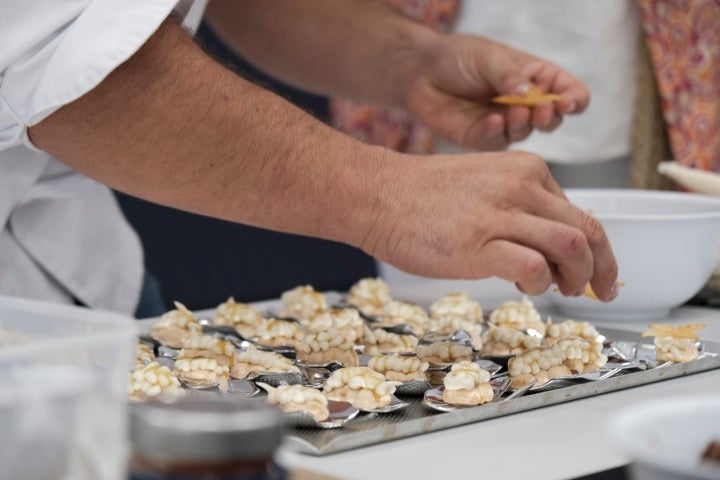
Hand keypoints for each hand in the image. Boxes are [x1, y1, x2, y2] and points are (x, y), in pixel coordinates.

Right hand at [360, 150, 617, 300]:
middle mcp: (522, 187)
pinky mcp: (479, 243)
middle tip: (599, 292)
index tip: (593, 271)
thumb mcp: (485, 186)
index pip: (579, 213)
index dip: (595, 248)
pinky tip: (525, 287)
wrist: (377, 194)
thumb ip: (519, 210)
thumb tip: (547, 251)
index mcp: (528, 170)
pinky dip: (541, 283)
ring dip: (579, 277)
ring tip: (565, 291)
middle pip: (587, 231)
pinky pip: (534, 267)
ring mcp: (501, 214)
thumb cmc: (422, 196)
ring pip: (572, 247)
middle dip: (603, 267)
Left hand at [403, 34, 589, 150]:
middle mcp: (525, 104)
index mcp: (535, 78)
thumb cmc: (458, 58)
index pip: (568, 92)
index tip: (567, 102)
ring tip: (513, 112)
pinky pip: (497, 142)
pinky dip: (497, 132)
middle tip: (541, 110)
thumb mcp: (488, 57)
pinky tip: (491, 120)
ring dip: (523, 124)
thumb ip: (509, 76)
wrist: (420, 73)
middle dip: (550, 117)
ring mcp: (505, 123)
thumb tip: (529, 94)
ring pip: (526, 134)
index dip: (573, 99)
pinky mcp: (483, 138)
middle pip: (552, 120)